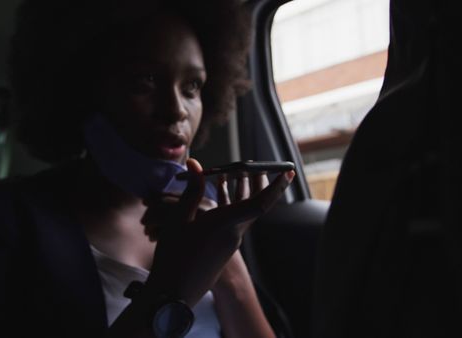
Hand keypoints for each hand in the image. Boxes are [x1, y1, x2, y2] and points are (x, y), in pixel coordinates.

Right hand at [143, 158, 294, 305]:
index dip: (276, 187)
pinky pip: (234, 220)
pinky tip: (220, 193)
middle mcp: (234, 234)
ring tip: (234, 172)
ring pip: (244, 212)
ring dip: (241, 192)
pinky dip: (230, 204)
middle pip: (255, 204)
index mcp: (226, 225)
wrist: (173, 295)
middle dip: (258, 183)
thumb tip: (196, 164)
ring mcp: (230, 243)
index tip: (287, 172)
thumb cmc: (174, 258)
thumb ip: (192, 191)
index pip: (260, 204)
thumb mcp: (179, 220)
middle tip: (257, 165)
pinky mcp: (224, 249)